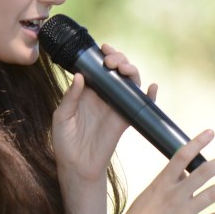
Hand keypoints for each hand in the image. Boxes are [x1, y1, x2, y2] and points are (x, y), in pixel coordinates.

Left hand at [51, 44, 156, 181]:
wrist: (76, 165)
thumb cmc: (65, 140)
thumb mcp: (62, 115)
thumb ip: (71, 96)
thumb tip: (80, 75)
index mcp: (87, 91)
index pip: (99, 68)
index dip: (104, 55)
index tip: (103, 48)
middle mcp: (104, 96)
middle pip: (117, 70)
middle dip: (118, 58)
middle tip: (110, 60)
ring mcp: (116, 106)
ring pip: (130, 82)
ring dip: (131, 70)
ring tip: (123, 68)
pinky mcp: (125, 118)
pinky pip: (140, 104)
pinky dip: (150, 95)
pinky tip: (151, 87)